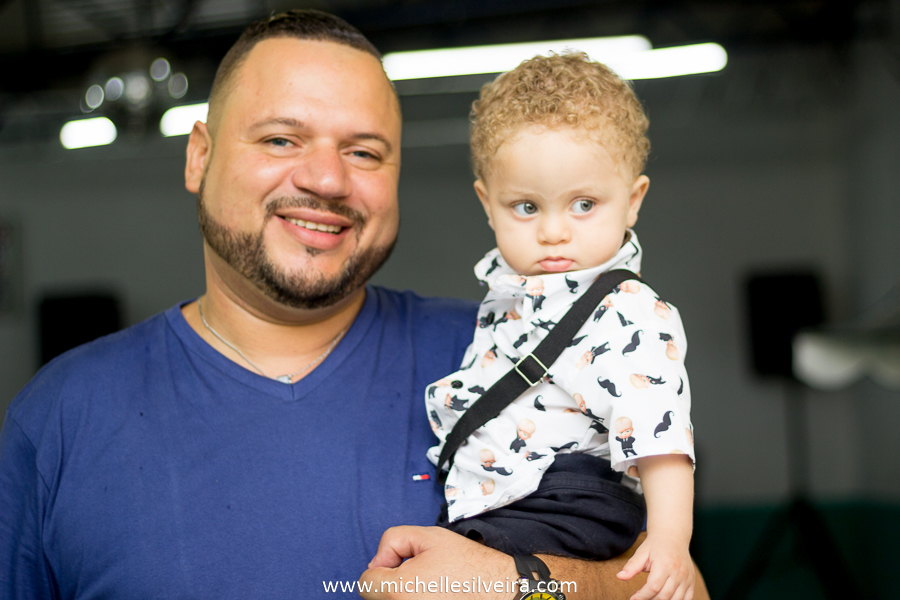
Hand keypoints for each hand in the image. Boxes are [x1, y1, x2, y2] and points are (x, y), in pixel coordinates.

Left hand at [359, 526, 516, 598]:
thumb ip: (392, 540)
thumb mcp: (428, 536)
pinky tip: (435, 596)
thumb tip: (378, 563)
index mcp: (398, 590)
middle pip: (376, 598)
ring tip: (430, 588)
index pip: (366, 582)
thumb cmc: (467, 564)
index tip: (403, 564)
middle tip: (422, 574)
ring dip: (403, 595)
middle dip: (392, 583)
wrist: (500, 590)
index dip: (384, 566)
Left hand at [615, 534, 694, 599]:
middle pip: (664, 596)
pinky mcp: (691, 582)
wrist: (673, 537)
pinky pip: (687, 599)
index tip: (633, 599)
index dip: (642, 596)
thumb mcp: (642, 553)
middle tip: (640, 598)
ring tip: (651, 598)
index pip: (653, 587)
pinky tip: (665, 599)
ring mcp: (686, 578)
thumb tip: (619, 577)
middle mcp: (678, 573)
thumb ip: (631, 566)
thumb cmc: (655, 546)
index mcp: (664, 565)